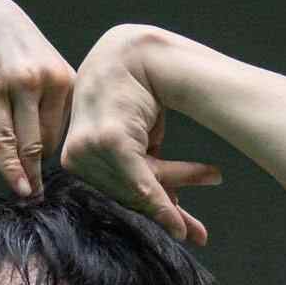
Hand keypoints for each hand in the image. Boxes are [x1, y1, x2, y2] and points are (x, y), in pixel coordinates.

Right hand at [0, 0, 73, 198]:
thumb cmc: (3, 39)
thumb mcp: (39, 60)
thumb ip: (50, 96)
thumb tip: (51, 141)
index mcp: (64, 75)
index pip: (67, 129)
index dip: (57, 151)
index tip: (50, 170)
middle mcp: (46, 79)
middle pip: (51, 140)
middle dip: (42, 166)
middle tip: (38, 189)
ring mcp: (19, 85)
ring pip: (29, 144)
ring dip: (28, 175)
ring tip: (29, 195)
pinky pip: (4, 140)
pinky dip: (10, 167)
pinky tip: (17, 186)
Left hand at [59, 25, 224, 245]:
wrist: (138, 53)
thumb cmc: (137, 93)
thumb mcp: (139, 137)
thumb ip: (145, 170)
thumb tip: (168, 205)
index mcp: (75, 155)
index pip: (116, 191)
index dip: (149, 212)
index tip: (175, 231)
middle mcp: (74, 155)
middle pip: (128, 193)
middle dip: (167, 209)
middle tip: (196, 231)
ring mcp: (87, 148)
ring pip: (138, 186)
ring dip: (177, 188)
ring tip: (212, 182)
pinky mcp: (106, 141)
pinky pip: (139, 179)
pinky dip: (160, 201)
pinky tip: (179, 223)